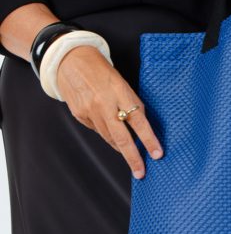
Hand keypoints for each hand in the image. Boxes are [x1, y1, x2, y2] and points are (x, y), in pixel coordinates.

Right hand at [56, 45, 163, 178]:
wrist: (70, 61)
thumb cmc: (101, 71)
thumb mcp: (122, 83)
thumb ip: (130, 104)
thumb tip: (140, 128)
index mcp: (119, 92)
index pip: (138, 121)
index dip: (149, 139)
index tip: (157, 154)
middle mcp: (104, 104)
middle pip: (122, 137)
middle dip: (133, 158)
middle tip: (141, 172)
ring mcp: (90, 111)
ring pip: (109, 138)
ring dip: (121, 149)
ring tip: (131, 156)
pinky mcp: (80, 116)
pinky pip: (97, 131)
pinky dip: (107, 135)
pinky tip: (110, 133)